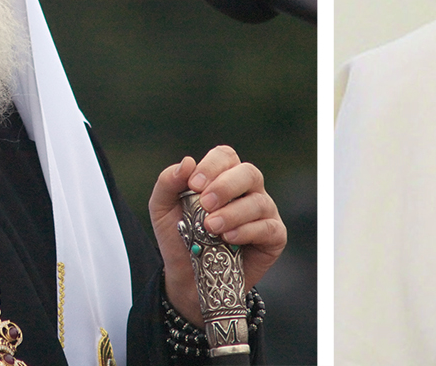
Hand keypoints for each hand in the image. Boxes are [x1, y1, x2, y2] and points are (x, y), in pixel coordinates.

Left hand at [149, 145, 285, 324]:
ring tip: (211, 227)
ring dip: (233, 212)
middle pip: (248, 172)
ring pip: (258, 201)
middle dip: (226, 186)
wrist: (187, 279)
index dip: (212, 166)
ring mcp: (263, 212)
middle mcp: (247, 190)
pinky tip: (229, 238)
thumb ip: (168, 183)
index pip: (225, 156)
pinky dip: (247, 230)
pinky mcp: (273, 237)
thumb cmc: (180, 237)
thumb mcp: (162, 209)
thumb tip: (187, 162)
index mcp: (223, 177)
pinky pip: (268, 228)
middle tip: (205, 204)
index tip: (194, 184)